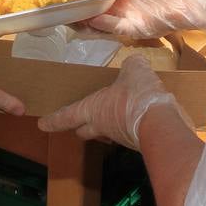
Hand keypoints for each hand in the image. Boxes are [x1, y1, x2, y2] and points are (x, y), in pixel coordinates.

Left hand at [38, 56, 189, 149]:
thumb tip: (134, 63)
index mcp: (93, 110)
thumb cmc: (137, 96)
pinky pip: (128, 133)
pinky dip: (129, 126)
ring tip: (114, 115)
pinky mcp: (138, 143)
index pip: (67, 116)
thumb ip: (131, 66)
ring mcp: (121, 137)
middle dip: (80, 127)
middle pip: (84, 131)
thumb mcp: (134, 70)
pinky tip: (138, 118)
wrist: (163, 124)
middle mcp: (103, 126)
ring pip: (107, 134)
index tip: (42, 124)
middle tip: (78, 122)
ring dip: (107, 127)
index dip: (54, 120)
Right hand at [84, 0, 205, 37]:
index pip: (95, 0)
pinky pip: (117, 29)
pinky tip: (95, 18)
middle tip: (61, 12)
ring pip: (100, 26)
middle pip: (93, 16)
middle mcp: (120, 10)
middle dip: (77, 16)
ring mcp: (127, 21)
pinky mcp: (137, 29)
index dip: (81, 0)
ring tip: (72, 17)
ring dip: (86, 23)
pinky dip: (105, 25)